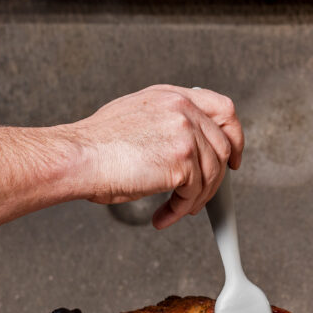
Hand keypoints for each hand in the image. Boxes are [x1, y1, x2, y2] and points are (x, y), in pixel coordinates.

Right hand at [71, 85, 244, 228]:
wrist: (77, 157)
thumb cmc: (95, 146)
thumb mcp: (134, 117)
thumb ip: (164, 122)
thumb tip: (184, 147)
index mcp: (172, 96)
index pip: (223, 109)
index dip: (234, 135)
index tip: (234, 158)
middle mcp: (182, 108)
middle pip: (224, 146)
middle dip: (216, 179)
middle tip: (202, 198)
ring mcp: (185, 132)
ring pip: (212, 174)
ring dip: (195, 200)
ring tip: (175, 211)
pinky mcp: (183, 160)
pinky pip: (195, 193)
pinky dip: (180, 211)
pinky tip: (165, 216)